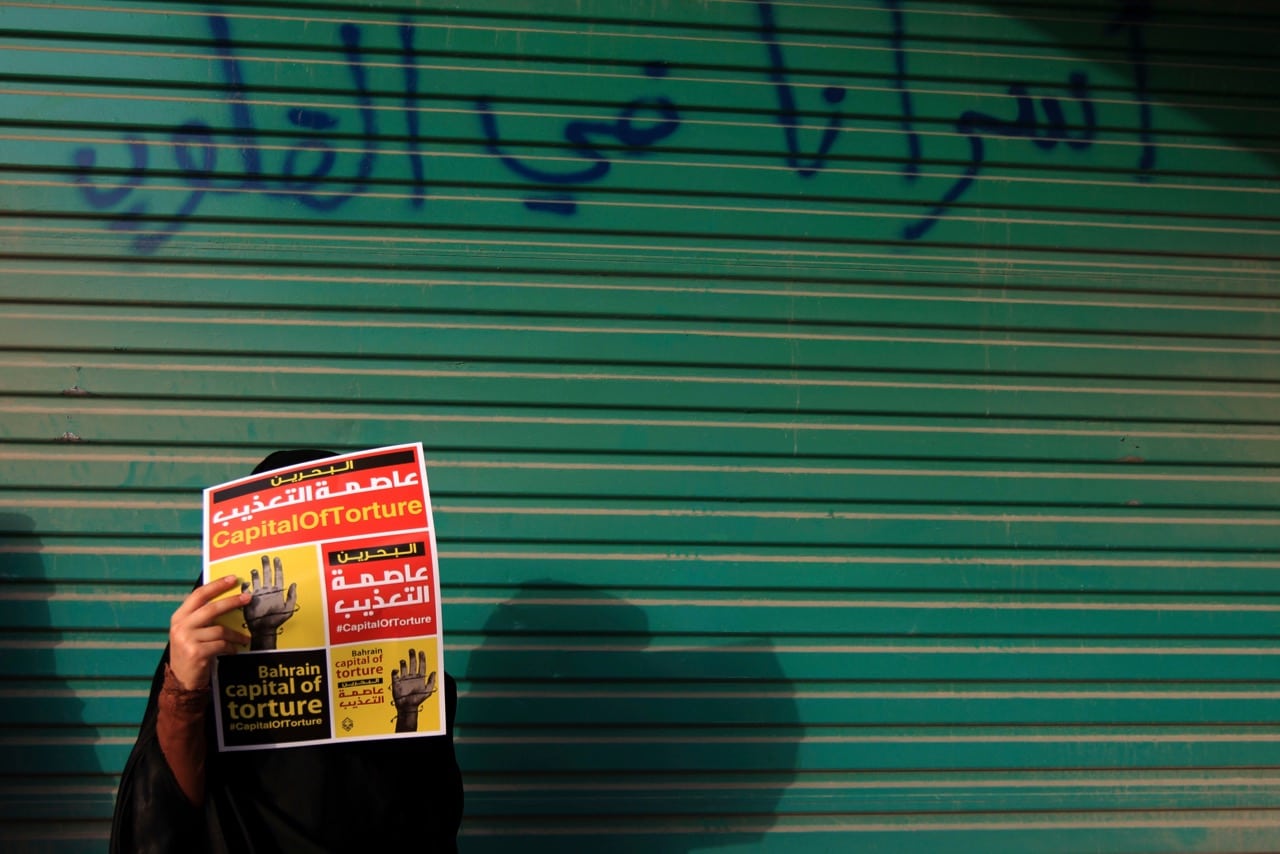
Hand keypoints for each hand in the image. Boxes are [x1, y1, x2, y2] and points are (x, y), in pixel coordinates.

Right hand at [169, 575, 251, 690]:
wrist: (181, 680)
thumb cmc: (190, 652)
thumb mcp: (190, 632)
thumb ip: (201, 617)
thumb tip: (227, 600)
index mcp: (179, 617)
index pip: (198, 595)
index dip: (216, 585)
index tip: (232, 579)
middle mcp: (181, 627)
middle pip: (211, 609)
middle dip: (232, 601)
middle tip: (248, 598)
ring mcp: (187, 640)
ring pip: (220, 630)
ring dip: (236, 634)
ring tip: (244, 638)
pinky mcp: (196, 653)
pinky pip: (221, 644)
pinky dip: (231, 647)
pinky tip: (234, 650)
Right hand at [242, 555, 296, 650]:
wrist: (264, 630)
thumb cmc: (277, 620)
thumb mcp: (289, 609)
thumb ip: (292, 597)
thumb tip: (293, 584)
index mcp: (277, 592)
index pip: (278, 576)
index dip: (277, 567)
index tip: (276, 559)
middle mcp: (267, 591)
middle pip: (267, 574)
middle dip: (266, 565)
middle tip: (264, 557)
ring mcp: (258, 594)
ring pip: (256, 580)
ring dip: (255, 575)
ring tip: (255, 570)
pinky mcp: (249, 599)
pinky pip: (246, 590)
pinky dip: (246, 586)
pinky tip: (247, 584)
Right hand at [391, 648, 436, 731]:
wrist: (408, 708)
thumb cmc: (418, 700)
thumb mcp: (427, 691)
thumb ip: (431, 682)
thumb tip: (434, 672)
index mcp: (420, 677)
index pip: (421, 665)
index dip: (422, 658)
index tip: (421, 652)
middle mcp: (412, 676)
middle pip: (412, 663)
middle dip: (412, 656)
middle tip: (411, 650)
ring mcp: (404, 679)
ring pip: (403, 667)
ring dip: (403, 663)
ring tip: (403, 661)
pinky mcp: (396, 682)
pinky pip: (394, 674)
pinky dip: (395, 671)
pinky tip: (397, 670)